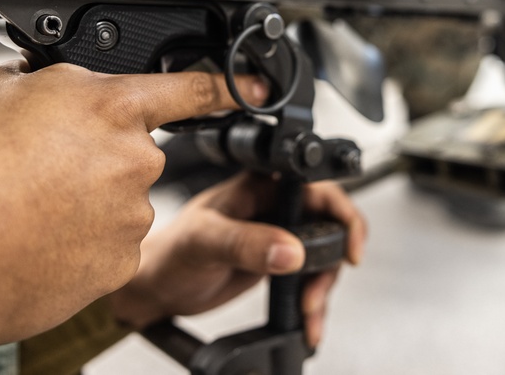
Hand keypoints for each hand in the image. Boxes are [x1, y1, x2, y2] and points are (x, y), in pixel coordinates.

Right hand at [0, 61, 263, 357]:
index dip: (228, 86)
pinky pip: (111, 243)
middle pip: (136, 150)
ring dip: (87, 201)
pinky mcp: (120, 263)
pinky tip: (39, 239)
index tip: (256, 88)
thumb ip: (44, 81)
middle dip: (99, 155)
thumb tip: (56, 85)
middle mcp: (132, 159)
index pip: (190, 89)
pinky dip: (83, 242)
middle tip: (41, 167)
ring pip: (121, 199)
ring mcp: (131, 216)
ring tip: (28, 206)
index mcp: (108, 106)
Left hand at [108, 172, 366, 347]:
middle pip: (330, 225)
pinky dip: (313, 302)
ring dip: (323, 288)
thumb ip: (247, 242)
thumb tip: (291, 250)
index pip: (319, 188)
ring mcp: (279, 234)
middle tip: (316, 292)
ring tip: (307, 311)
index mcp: (261, 185)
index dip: (343, 214)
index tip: (349, 248)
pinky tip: (308, 320)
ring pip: (325, 256)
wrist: (154, 288)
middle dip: (332, 263)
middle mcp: (275, 205)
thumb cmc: (168, 252)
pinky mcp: (278, 261)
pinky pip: (309, 278)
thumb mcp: (205, 242)